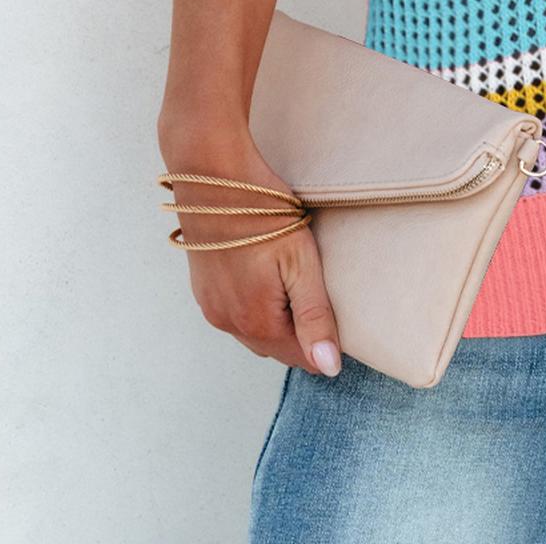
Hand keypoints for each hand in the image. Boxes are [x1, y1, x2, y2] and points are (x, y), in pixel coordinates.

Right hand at [158, 118, 343, 377]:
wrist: (214, 176)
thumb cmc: (263, 213)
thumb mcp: (300, 262)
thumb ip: (314, 317)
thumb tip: (329, 369)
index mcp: (255, 323)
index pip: (300, 357)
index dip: (324, 343)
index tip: (342, 318)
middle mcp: (228, 323)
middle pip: (275, 347)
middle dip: (300, 335)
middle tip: (326, 301)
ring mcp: (211, 307)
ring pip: (254, 332)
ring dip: (276, 322)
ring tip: (297, 289)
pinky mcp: (203, 289)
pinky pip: (235, 314)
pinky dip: (255, 308)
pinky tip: (267, 281)